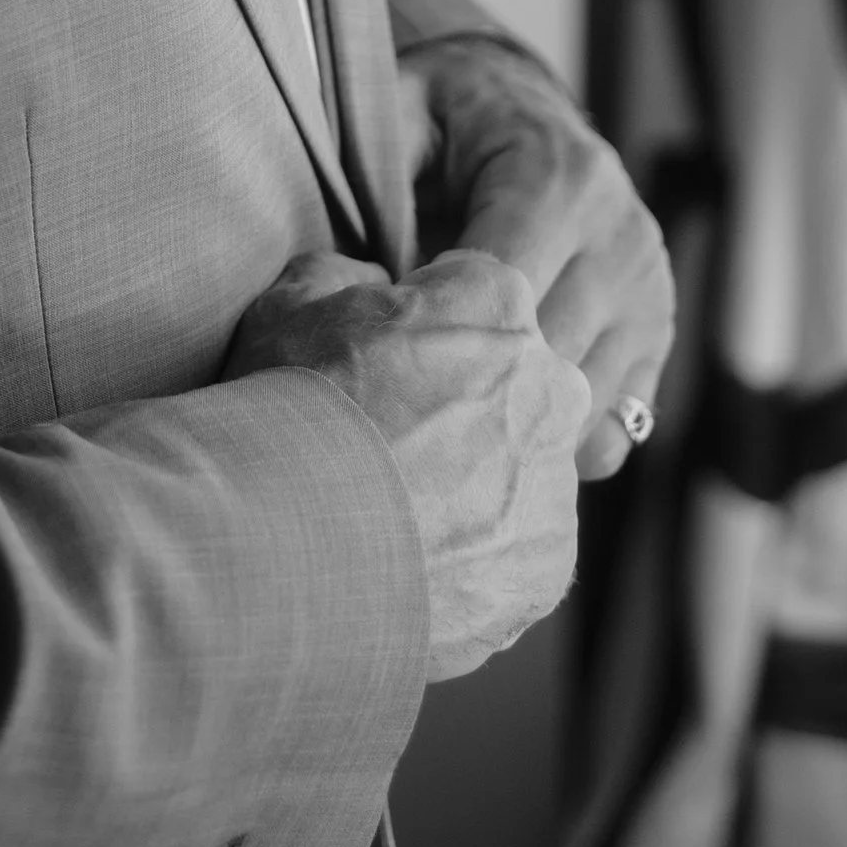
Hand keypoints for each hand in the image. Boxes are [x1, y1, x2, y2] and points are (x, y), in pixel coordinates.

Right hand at [228, 249, 588, 679]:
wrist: (292, 544)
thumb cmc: (289, 407)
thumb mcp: (289, 305)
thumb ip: (343, 276)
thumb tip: (369, 288)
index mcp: (497, 302)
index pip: (472, 296)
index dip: (418, 329)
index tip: (377, 365)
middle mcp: (551, 384)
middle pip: (512, 388)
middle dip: (463, 409)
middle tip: (385, 445)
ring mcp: (556, 484)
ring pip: (517, 479)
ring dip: (470, 491)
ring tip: (387, 519)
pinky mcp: (548, 569)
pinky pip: (512, 559)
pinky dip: (470, 565)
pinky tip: (406, 569)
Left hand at [399, 36, 673, 479]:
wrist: (513, 107)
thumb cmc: (439, 122)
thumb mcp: (398, 116)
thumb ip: (380, 182)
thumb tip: (362, 281)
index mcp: (557, 180)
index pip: (503, 291)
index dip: (434, 335)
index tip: (379, 357)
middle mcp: (620, 236)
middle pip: (548, 357)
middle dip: (470, 393)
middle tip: (401, 413)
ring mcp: (648, 289)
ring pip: (586, 403)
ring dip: (515, 430)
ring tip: (444, 430)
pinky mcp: (657, 332)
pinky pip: (620, 422)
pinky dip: (562, 444)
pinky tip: (503, 436)